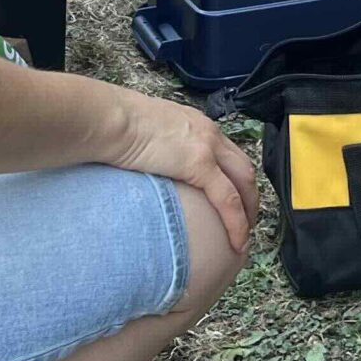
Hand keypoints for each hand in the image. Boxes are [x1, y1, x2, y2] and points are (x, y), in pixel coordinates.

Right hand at [101, 87, 260, 252]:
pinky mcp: (200, 165)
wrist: (111, 118)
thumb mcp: (147, 133)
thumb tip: (150, 165)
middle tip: (247, 221)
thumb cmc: (115, 124)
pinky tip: (237, 241)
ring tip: (245, 235)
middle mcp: (209, 133)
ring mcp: (207, 147)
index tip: (234, 198)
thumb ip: (157, 147)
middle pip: (243, 168)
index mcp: (197, 125)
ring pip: (244, 183)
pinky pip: (228, 200)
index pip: (227, 153)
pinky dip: (236, 222)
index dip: (235, 178)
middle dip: (250, 196)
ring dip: (248, 210)